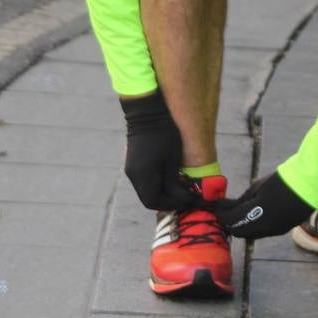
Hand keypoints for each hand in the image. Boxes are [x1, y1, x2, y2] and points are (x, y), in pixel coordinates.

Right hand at [119, 91, 197, 210]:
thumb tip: (182, 199)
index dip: (172, 204)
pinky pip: (144, 183)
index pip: (155, 201)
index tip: (187, 200)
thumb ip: (174, 183)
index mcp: (143, 175)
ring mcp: (131, 171)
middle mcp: (133, 176)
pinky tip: (168, 179)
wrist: (147, 113)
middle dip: (167, 201)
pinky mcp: (132, 165)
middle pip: (149, 199)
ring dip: (161, 194)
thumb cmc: (163, 134)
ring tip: (178, 188)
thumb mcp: (172, 160)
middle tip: (184, 196)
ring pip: (146, 192)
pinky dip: (155, 186)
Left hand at [215, 171, 312, 239]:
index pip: (232, 220)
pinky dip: (252, 226)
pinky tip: (250, 216)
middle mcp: (265, 228)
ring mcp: (274, 231)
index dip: (222, 214)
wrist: (309, 186)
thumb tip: (229, 207)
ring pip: (250, 234)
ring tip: (235, 213)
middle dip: (229, 222)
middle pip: (239, 232)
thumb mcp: (257, 188)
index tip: (217, 206)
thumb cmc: (282, 182)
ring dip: (240, 226)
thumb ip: (242, 201)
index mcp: (258, 214)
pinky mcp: (281, 230)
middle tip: (224, 211)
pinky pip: (261, 232)